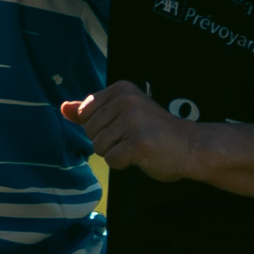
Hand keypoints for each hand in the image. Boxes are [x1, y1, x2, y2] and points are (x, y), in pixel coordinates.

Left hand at [60, 81, 206, 180]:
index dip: (101, 127)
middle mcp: (126, 100)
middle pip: (90, 131)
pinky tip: (142, 156)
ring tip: (138, 145)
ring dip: (116, 152)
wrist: (190, 146)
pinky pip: (111, 160)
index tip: (125, 126)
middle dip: (108, 141)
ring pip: (99, 147)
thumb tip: (63, 108)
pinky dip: (123, 164)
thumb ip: (92, 111)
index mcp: (121, 89)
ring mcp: (133, 121)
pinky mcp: (138, 143)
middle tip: (134, 137)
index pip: (86, 113)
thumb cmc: (154, 131)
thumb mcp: (122, 114)